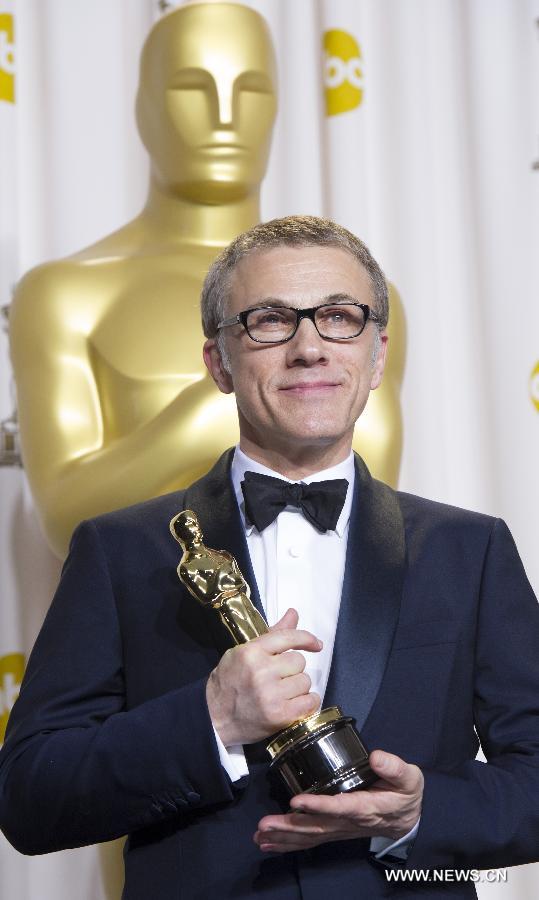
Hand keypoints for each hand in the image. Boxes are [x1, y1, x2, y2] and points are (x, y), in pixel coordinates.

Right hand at [206, 608, 321, 745]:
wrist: (214, 718)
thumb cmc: (230, 682)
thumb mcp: (244, 652)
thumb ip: (272, 635)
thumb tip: (293, 613)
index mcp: (251, 652)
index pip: (288, 637)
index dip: (306, 639)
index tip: (316, 644)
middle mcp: (261, 671)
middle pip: (299, 661)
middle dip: (293, 669)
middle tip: (279, 678)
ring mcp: (271, 695)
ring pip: (305, 681)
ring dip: (298, 687)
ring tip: (282, 693)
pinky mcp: (279, 715)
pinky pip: (310, 702)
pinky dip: (308, 703)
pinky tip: (296, 704)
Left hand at [254, 750, 422, 852]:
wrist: (409, 819)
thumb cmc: (406, 794)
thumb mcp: (409, 777)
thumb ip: (395, 767)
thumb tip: (376, 757)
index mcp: (367, 807)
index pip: (340, 807)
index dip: (319, 806)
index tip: (298, 801)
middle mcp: (349, 822)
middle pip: (317, 827)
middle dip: (289, 827)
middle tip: (264, 824)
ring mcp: (340, 829)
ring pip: (310, 836)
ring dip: (284, 836)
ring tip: (260, 834)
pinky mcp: (335, 831)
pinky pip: (310, 840)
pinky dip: (289, 843)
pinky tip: (269, 843)